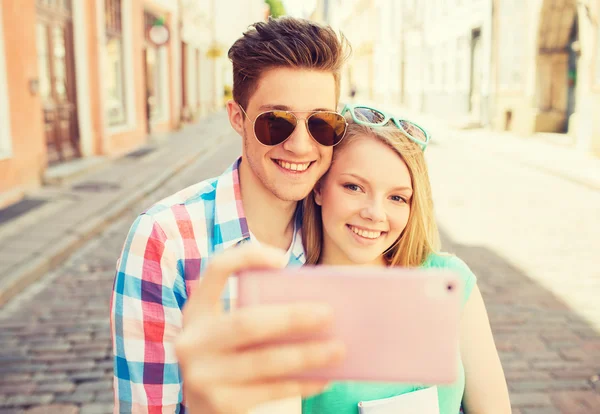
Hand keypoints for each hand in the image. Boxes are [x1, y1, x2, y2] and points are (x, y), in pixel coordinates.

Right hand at [175, 243, 345, 413]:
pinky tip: (325, 377)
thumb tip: (315, 306)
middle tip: (329, 314)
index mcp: (197, 310)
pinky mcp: (219, 404)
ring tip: (338, 349)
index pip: (216, 270)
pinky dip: (302, 383)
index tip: (283, 259)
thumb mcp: (227, 332)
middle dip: (292, 317)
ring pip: (265, 361)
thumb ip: (255, 314)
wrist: (202, 411)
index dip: (247, 258)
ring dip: (308, 354)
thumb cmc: (229, 359)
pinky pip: (271, 391)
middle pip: (247, 322)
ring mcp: (202, 375)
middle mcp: (193, 341)